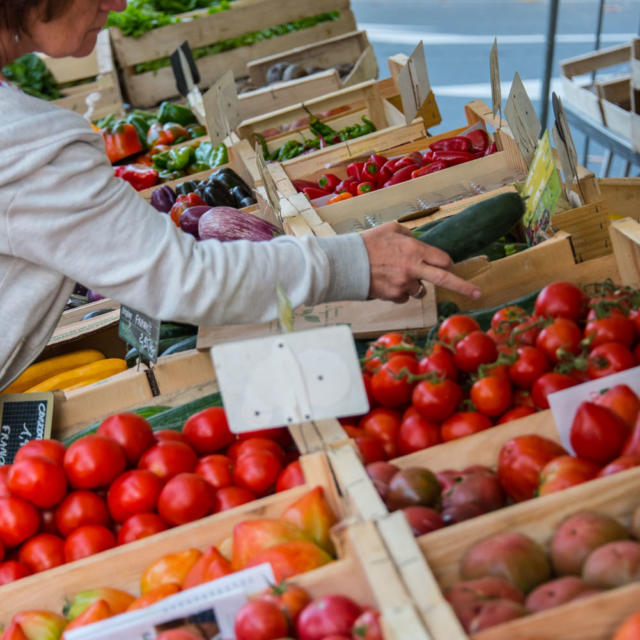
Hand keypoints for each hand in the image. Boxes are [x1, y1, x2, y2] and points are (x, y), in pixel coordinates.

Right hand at [361, 221, 481, 302]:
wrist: (346, 263)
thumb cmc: (367, 243)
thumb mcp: (391, 229)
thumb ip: (409, 236)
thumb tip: (419, 242)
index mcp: (415, 250)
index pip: (443, 259)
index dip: (448, 263)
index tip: (450, 266)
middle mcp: (413, 269)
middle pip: (445, 279)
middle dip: (464, 287)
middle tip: (478, 294)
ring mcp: (404, 285)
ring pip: (419, 290)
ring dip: (414, 285)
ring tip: (395, 275)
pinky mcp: (394, 297)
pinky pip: (404, 297)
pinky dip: (399, 292)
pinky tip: (385, 282)